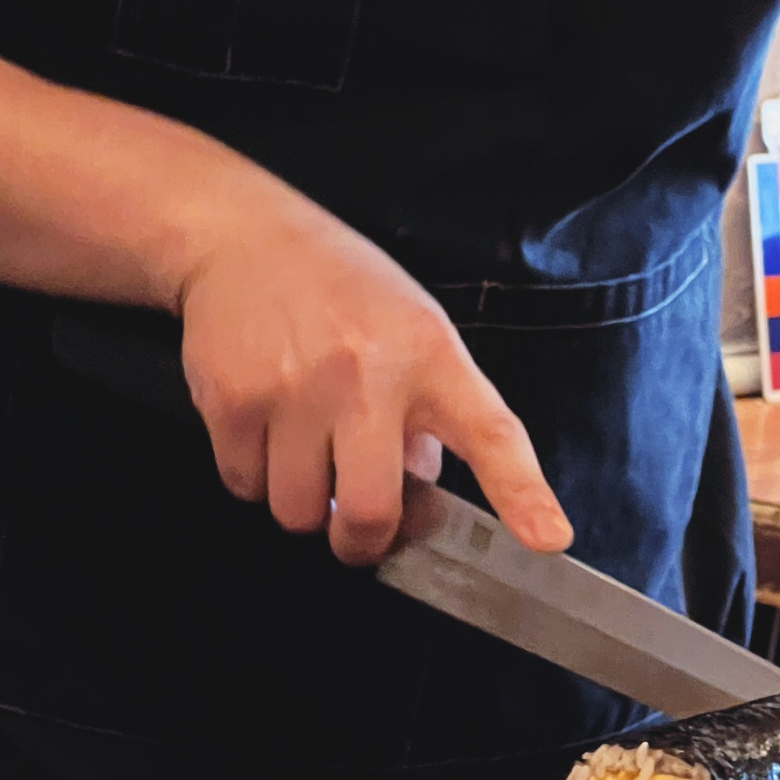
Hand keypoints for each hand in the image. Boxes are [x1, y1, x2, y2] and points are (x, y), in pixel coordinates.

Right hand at [179, 191, 572, 564]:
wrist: (242, 238)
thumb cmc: (346, 296)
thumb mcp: (415, 332)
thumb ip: (433, 415)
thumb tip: (416, 498)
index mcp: (432, 357)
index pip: (491, 434)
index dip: (522, 495)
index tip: (547, 538)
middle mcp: (367, 375)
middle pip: (371, 514)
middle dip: (362, 541)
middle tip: (357, 528)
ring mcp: (295, 390)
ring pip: (299, 513)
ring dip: (303, 504)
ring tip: (306, 452)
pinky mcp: (232, 400)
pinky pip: (245, 486)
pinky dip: (255, 477)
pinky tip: (267, 430)